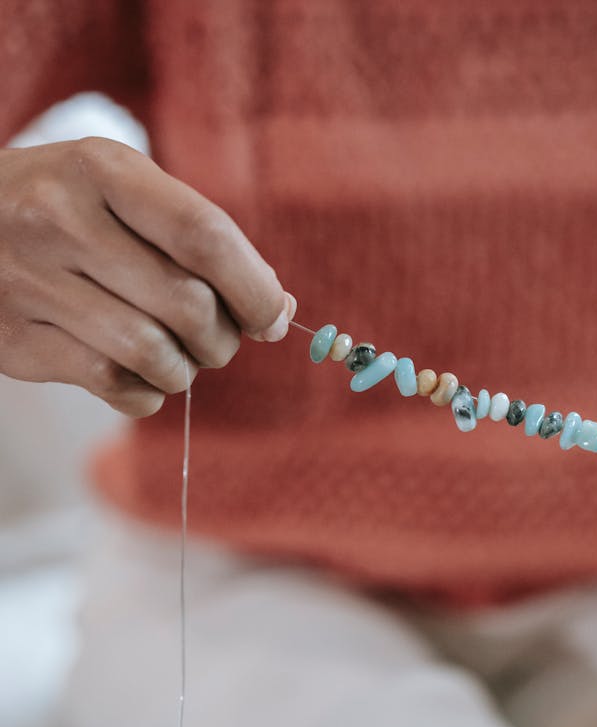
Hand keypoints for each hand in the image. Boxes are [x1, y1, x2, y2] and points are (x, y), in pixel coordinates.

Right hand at [0, 137, 295, 415]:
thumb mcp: (124, 192)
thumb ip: (199, 241)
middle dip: (223, 339)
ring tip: (179, 360)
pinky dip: (148, 395)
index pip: (204, 236)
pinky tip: (142, 378)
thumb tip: (279, 309)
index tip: (272, 318)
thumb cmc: (67, 209)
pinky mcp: (17, 341)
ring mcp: (31, 283)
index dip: (254, 289)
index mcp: (102, 170)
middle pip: (187, 305)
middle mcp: (60, 220)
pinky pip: (114, 386)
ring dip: (186, 371)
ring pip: (153, 354)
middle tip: (216, 341)